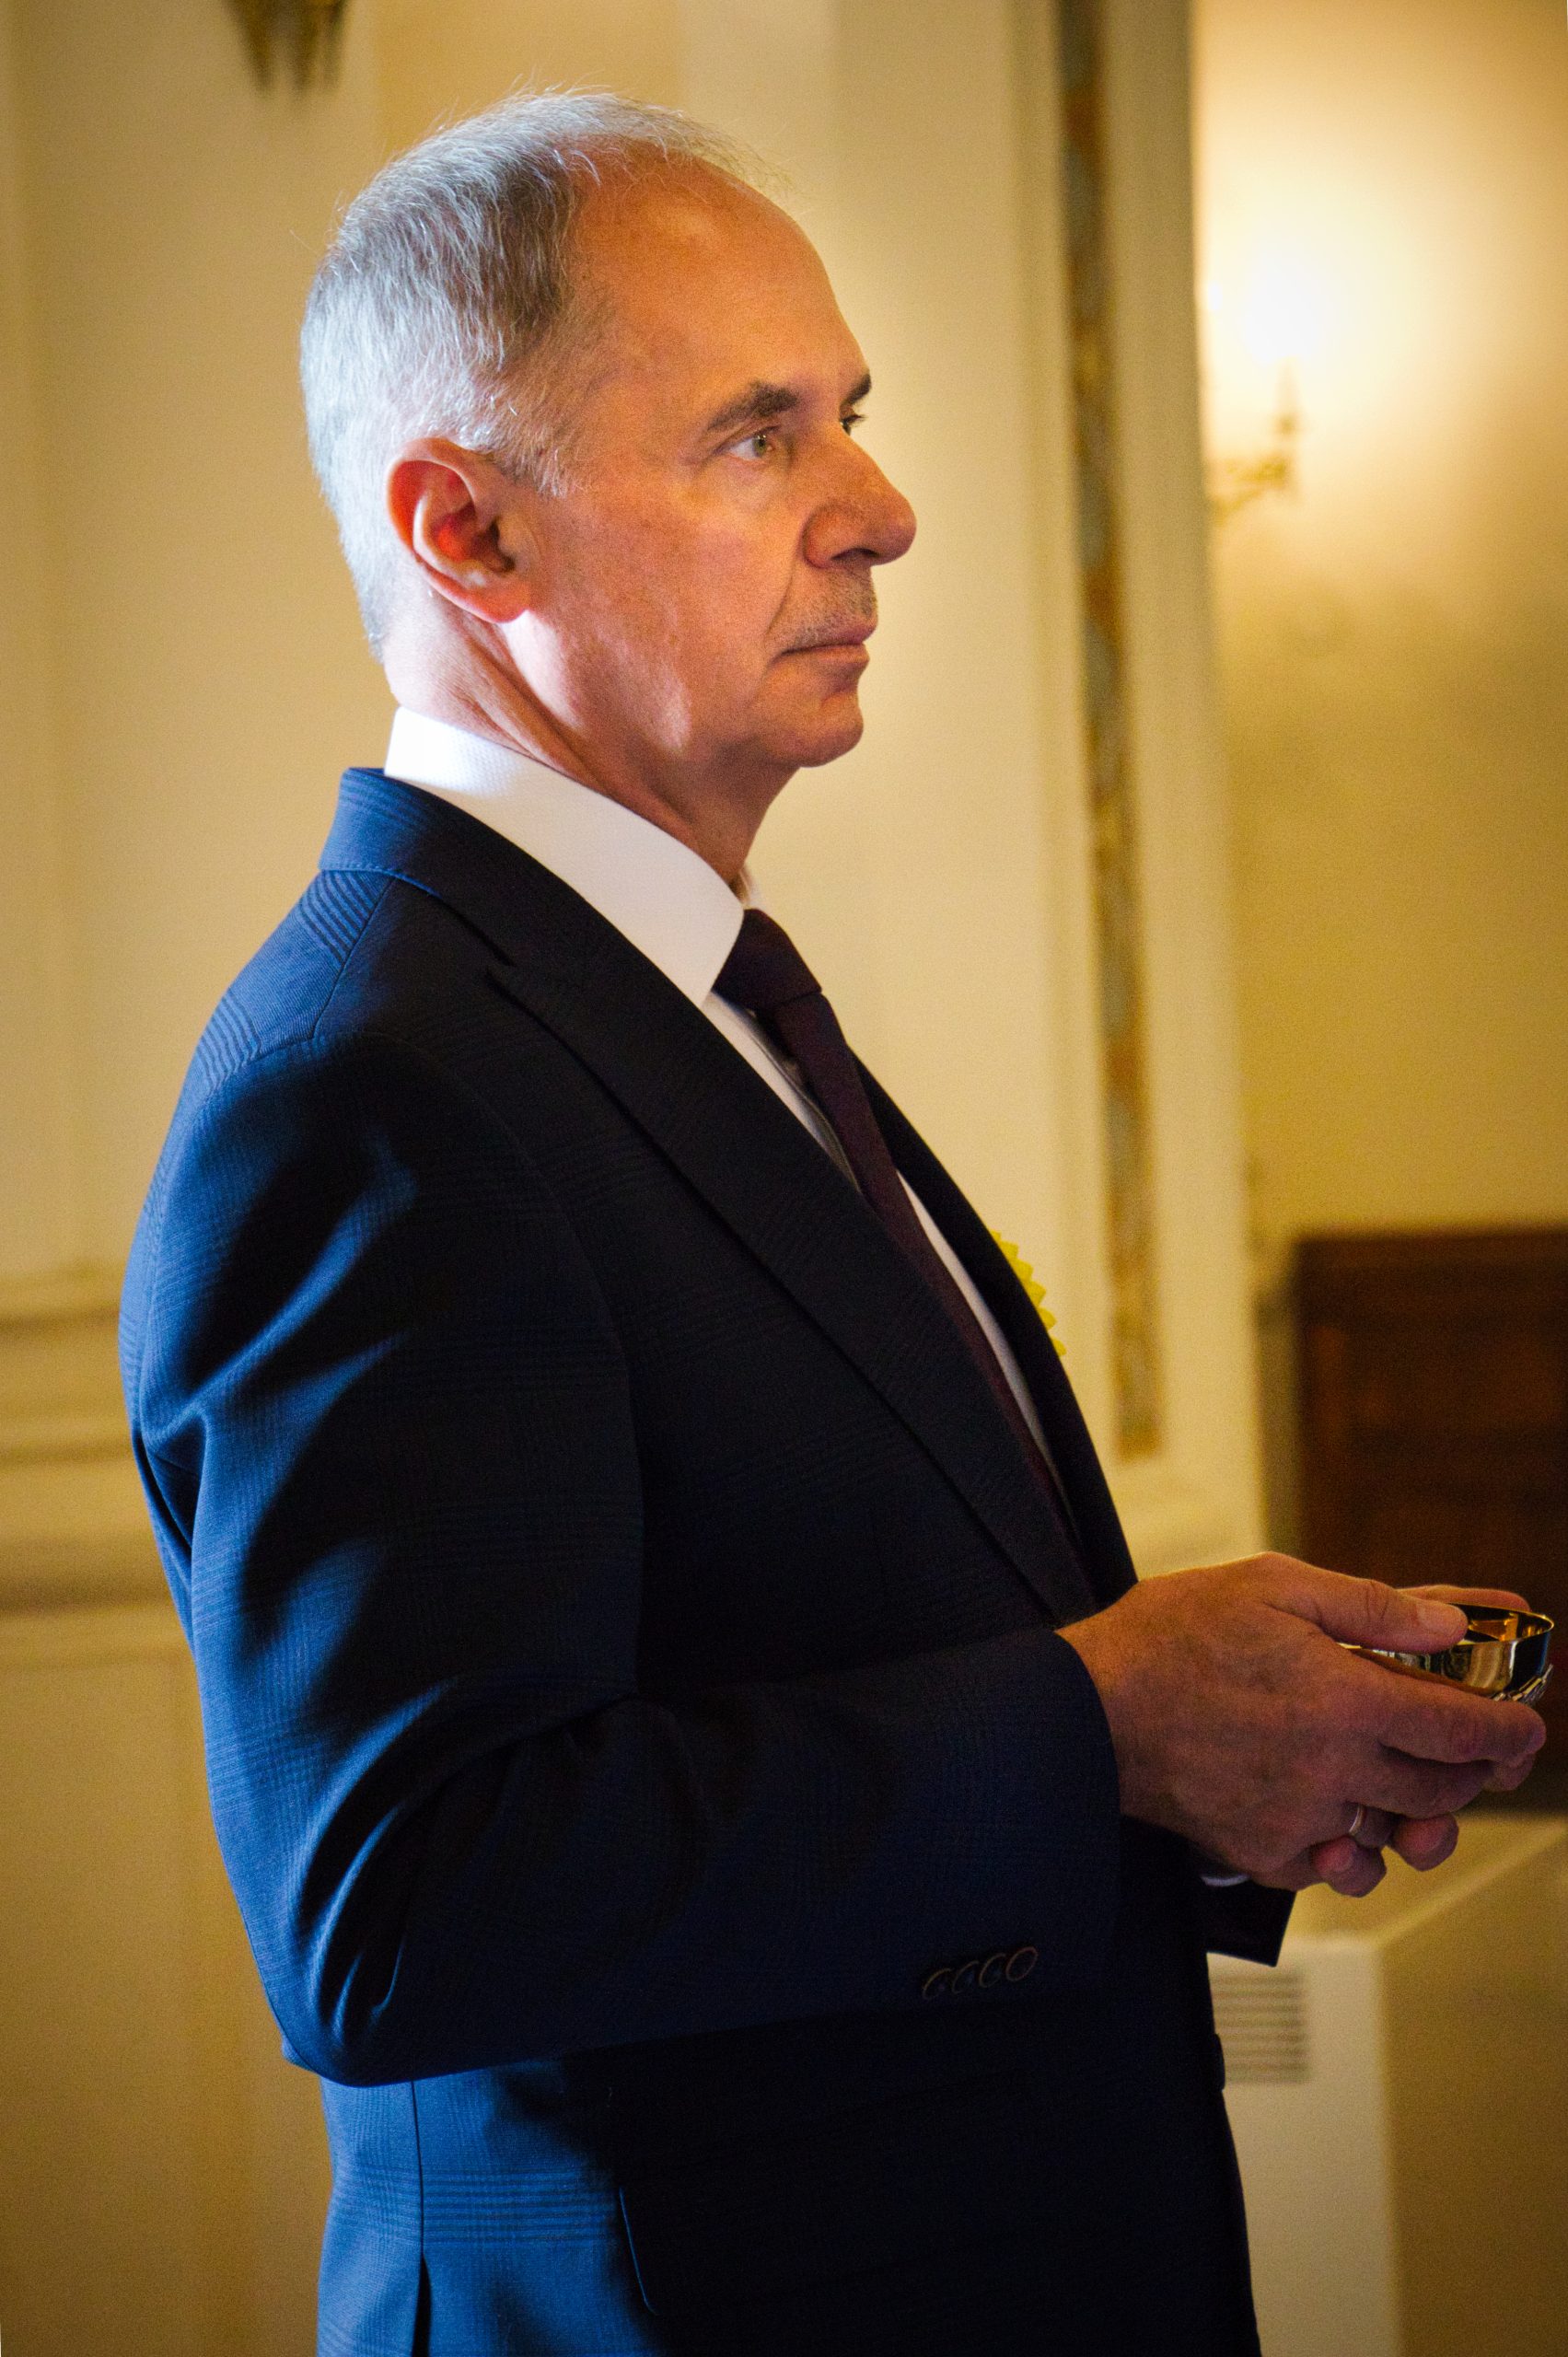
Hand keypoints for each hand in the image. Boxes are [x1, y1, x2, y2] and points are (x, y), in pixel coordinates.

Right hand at [1058, 1557, 1545, 1893]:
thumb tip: (1449, 1627)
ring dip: (1424, 1815)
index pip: (1461, 1728)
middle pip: (1442, 1790)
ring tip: (1424, 1790)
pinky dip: (1353, 1846)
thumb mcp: (1273, 1586)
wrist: (1089, 1708)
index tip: (1525, 1725)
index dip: (1508, 1729)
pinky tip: (1346, 1813)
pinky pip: (1335, 1865)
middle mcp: (1333, 1770)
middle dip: (1478, 1771)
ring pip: (1396, 1835)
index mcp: (1344, 1700)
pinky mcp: (1264, 1853)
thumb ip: (1372, 1607)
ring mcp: (1299, 1819)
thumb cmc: (1170, 1638)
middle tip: (1485, 1749)